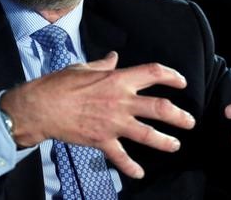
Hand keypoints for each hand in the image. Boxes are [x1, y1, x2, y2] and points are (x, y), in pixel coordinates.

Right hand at [0, 52, 195, 178]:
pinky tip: (139, 173)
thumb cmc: (60, 84)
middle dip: (179, 116)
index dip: (172, 76)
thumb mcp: (84, 67)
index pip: (154, 73)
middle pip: (159, 108)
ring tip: (175, 145)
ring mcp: (113, 123)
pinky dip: (130, 167)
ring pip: (147, 134)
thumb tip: (114, 57)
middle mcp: (121, 101)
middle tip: (190, 121)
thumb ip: (104, 64)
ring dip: (165, 141)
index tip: (182, 82)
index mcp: (118, 79)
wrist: (40, 107)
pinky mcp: (102, 140)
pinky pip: (120, 157)